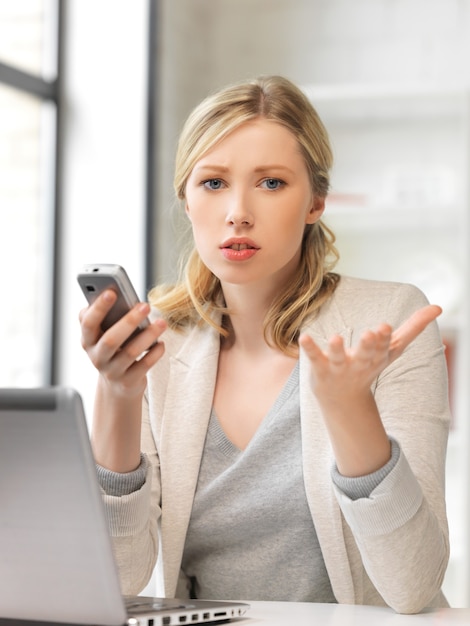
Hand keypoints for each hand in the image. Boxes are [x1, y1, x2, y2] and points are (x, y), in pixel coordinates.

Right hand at [79, 289, 166, 398]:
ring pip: (131, 352)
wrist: (117, 386)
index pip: (88, 323)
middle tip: (146, 306)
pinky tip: (161, 343)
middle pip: (111, 340)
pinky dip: (155, 353)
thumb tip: (109, 293)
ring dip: (148, 335)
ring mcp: (112, 371)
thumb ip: (103, 316)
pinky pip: (144, 366)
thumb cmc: (113, 349)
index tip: (112, 292)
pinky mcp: (129, 381)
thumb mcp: (102, 335)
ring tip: (162, 322)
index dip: (98, 308)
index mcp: (88, 341)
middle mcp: (97, 357)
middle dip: (129, 321)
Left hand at [298, 304, 441, 401]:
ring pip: (339, 358)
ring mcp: (339, 368)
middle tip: (371, 333)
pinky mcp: (321, 369)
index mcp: (378, 357)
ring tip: (335, 337)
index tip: (385, 327)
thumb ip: (414, 328)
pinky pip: (315, 359)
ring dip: (338, 349)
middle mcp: (360, 363)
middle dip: (369, 345)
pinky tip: (304, 338)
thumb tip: (439, 307)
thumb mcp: (393, 349)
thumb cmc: (370, 367)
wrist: (343, 400)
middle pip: (365, 354)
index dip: (383, 338)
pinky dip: (310, 349)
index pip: (383, 347)